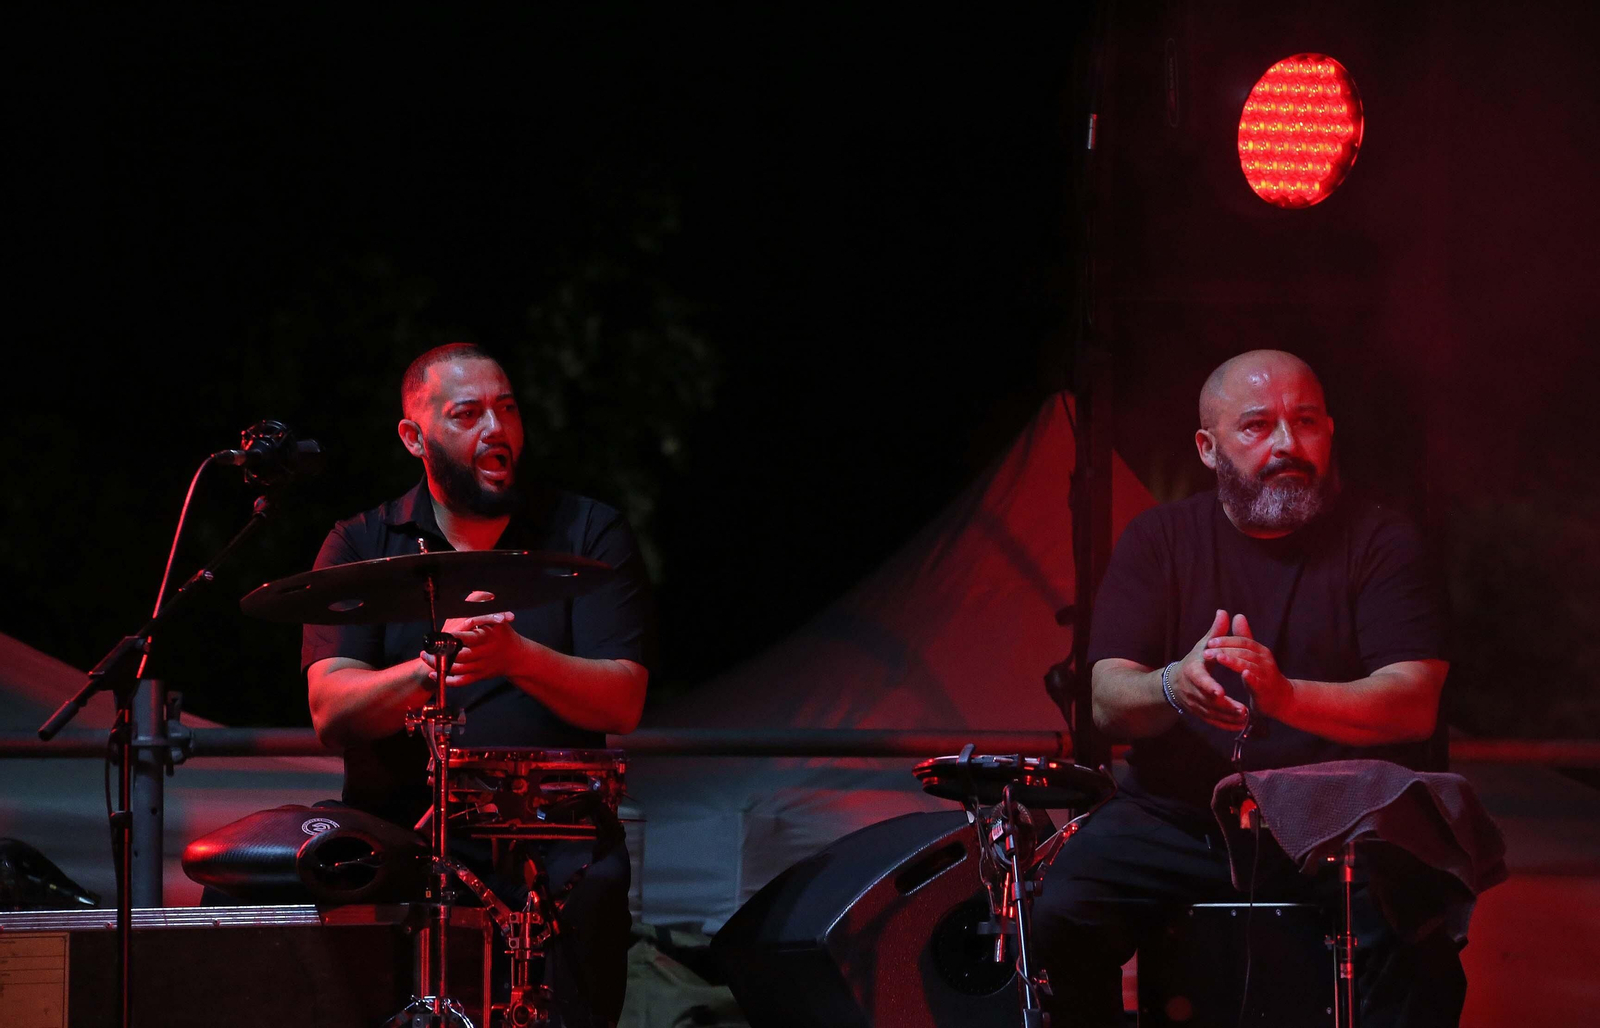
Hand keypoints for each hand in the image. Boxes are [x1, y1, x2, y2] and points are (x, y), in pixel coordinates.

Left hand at [420, 605, 521, 687]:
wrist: (517, 657)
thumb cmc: (503, 634)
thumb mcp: (498, 618)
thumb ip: (485, 605)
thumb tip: (478, 592)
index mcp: (488, 637)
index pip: (472, 638)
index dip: (457, 637)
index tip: (443, 635)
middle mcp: (485, 653)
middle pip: (461, 656)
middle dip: (441, 653)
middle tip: (427, 649)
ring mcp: (481, 666)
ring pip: (458, 669)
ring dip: (439, 665)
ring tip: (427, 658)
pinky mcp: (479, 676)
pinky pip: (461, 681)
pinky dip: (447, 680)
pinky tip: (435, 674)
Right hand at [1169, 609, 1250, 730]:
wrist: (1174, 683)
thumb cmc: (1194, 662)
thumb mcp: (1202, 646)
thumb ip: (1215, 633)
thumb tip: (1224, 612)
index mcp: (1192, 671)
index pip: (1199, 680)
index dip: (1209, 686)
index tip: (1220, 692)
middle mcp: (1191, 690)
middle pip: (1208, 701)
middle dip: (1225, 706)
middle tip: (1243, 709)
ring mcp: (1195, 703)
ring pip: (1211, 714)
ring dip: (1228, 717)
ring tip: (1245, 717)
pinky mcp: (1199, 713)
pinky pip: (1212, 722)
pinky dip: (1226, 725)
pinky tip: (1240, 725)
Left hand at [1204, 613, 1293, 717]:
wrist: (1282, 699)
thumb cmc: (1263, 674)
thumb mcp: (1254, 655)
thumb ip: (1245, 637)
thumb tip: (1238, 615)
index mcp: (1260, 651)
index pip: (1242, 641)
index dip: (1226, 641)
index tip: (1209, 642)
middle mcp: (1265, 660)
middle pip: (1244, 651)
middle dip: (1224, 650)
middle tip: (1206, 652)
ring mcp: (1267, 674)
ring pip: (1249, 665)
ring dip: (1233, 661)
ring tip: (1218, 658)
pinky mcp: (1266, 689)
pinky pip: (1258, 682)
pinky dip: (1251, 678)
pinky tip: (1243, 674)